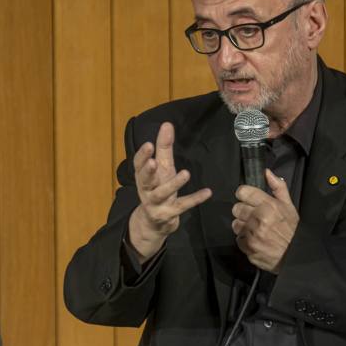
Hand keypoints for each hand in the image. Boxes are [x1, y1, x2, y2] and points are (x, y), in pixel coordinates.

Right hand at [128, 122, 211, 260]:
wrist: (154, 222)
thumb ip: (163, 147)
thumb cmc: (157, 188)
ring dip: (173, 184)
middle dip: (148, 171)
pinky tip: (207, 192)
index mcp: (142, 176)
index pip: (138, 165)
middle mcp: (146, 189)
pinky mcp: (169, 214)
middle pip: (144, 180)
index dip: (142, 156)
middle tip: (153, 162)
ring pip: (162, 193)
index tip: (149, 145)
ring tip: (186, 173)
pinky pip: (182, 206)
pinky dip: (195, 199)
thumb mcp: (161, 168)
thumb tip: (167, 124)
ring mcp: (156, 203)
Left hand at [231, 170, 298, 271]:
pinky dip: (244, 239)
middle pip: (236, 208)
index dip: (243, 195)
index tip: (247, 199)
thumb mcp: (289, 206)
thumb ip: (278, 187)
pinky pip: (238, 238)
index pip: (243, 192)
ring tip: (255, 229)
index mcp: (269, 205)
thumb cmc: (292, 230)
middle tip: (254, 217)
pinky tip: (255, 239)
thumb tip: (266, 172)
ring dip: (243, 226)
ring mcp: (253, 233)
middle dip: (243, 212)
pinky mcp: (248, 246)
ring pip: (235, 223)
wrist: (295, 255)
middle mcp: (259, 218)